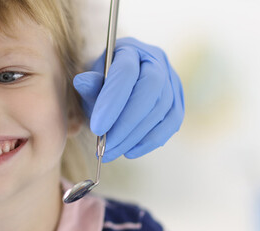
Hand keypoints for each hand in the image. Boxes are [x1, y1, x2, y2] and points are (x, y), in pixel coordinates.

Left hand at [73, 37, 183, 161]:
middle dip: (127, 122)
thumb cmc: (100, 84)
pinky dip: (150, 141)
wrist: (117, 87)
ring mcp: (171, 80)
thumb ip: (89, 84)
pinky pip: (171, 123)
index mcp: (131, 49)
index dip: (113, 100)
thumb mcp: (90, 82)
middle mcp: (156, 60)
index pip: (126, 72)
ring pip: (161, 109)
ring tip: (111, 152)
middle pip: (150, 89)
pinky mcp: (178, 101)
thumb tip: (81, 82)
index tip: (97, 128)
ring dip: (135, 135)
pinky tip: (130, 151)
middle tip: (105, 146)